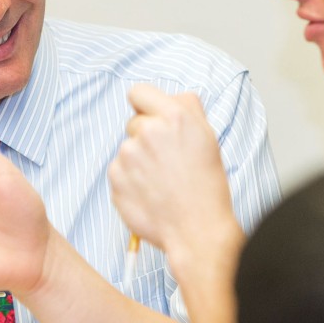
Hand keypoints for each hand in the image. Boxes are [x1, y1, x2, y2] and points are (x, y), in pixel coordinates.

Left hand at [108, 84, 237, 257]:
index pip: (139, 92)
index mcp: (174, 117)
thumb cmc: (207, 186)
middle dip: (146, 137)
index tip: (153, 119)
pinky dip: (130, 181)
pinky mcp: (116, 179)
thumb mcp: (207, 138)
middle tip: (167, 160)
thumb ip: (188, 109)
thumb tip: (173, 97)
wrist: (197, 230)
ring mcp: (128, 156)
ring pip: (127, 149)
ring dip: (139, 161)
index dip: (146, 106)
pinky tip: (151, 193)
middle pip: (133, 122)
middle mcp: (148, 132)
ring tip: (162, 181)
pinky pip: (119, 171)